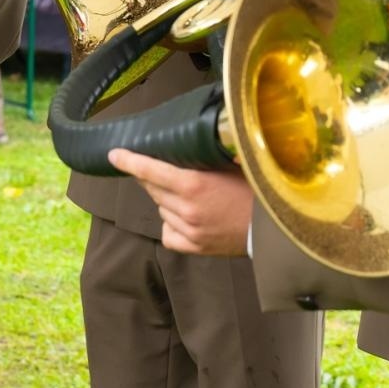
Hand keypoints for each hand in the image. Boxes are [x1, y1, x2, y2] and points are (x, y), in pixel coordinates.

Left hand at [108, 149, 252, 255]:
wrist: (274, 228)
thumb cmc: (256, 189)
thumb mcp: (232, 164)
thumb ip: (204, 156)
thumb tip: (184, 140)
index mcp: (194, 184)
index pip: (150, 170)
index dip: (129, 161)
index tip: (114, 155)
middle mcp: (186, 208)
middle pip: (152, 188)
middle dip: (151, 177)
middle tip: (163, 169)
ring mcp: (189, 230)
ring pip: (160, 209)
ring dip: (166, 200)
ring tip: (189, 195)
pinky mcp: (194, 247)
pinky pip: (167, 232)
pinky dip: (171, 223)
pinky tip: (186, 217)